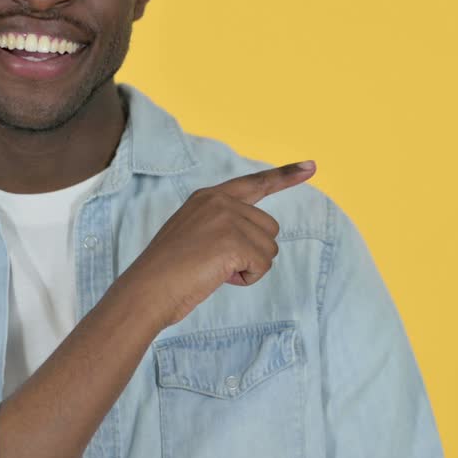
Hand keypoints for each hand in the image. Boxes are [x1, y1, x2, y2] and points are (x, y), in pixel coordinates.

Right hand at [120, 161, 316, 327]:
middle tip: (216, 264)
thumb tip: (259, 238)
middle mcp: (219, 201)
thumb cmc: (168, 274)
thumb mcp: (194, 235)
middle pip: (270, 228)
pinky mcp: (233, 240)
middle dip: (253, 252)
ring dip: (249, 267)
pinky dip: (247, 277)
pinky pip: (263, 264)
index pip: (255, 182)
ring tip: (213, 270)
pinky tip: (219, 277)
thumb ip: (222, 225)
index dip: (285, 176)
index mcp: (208, 197)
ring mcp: (226, 218)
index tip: (311, 166)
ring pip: (269, 248)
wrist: (146, 291)